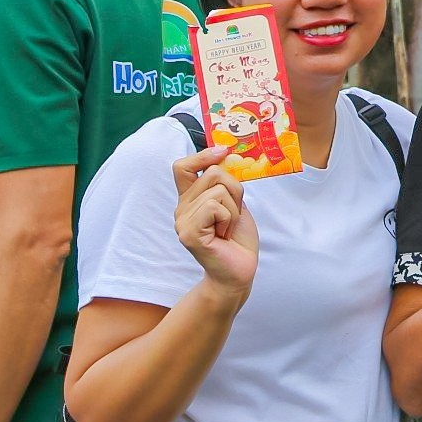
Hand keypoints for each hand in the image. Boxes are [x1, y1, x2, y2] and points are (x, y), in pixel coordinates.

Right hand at [171, 146, 258, 296]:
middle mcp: (181, 209)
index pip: (183, 167)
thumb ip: (225, 184)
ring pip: (218, 190)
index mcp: (190, 199)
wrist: (239, 271)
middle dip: (235, 191)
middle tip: (232, 217)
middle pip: (213, 174)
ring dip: (234, 209)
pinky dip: (229, 218)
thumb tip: (226, 155)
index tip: (223, 151)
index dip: (202, 155)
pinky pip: (216, 206)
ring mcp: (182, 221)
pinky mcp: (189, 233)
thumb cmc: (237, 239)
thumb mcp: (234, 203)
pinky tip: (224, 236)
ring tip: (227, 229)